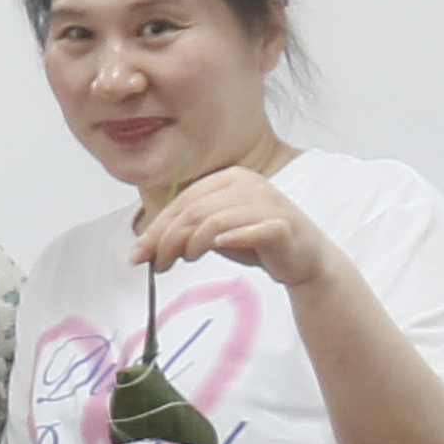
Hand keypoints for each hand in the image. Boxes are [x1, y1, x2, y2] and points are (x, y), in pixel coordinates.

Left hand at [133, 164, 338, 295]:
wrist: (304, 258)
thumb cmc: (257, 242)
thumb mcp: (214, 233)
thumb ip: (185, 232)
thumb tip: (145, 248)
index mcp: (229, 179)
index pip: (183, 201)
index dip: (156, 228)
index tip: (139, 253)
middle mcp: (249, 184)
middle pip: (194, 211)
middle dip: (167, 240)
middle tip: (157, 264)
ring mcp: (268, 203)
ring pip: (216, 221)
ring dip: (192, 244)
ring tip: (185, 260)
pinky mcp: (283, 225)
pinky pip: (255, 230)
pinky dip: (234, 238)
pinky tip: (219, 246)